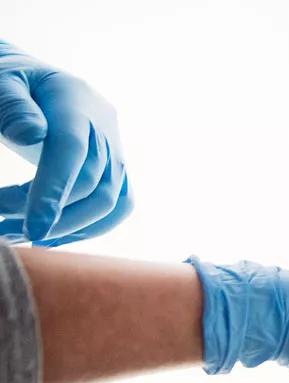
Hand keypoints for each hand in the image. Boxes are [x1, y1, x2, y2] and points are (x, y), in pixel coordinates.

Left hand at [0, 41, 131, 245]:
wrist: (36, 81)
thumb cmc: (12, 82)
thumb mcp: (2, 82)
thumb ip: (13, 106)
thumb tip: (31, 135)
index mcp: (75, 101)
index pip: (73, 151)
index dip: (56, 192)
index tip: (33, 228)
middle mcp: (105, 127)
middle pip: (95, 184)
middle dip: (52, 214)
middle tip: (4, 225)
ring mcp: (116, 149)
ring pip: (110, 201)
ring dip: (70, 228)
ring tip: (23, 235)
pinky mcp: (117, 168)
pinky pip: (118, 206)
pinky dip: (89, 228)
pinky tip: (53, 237)